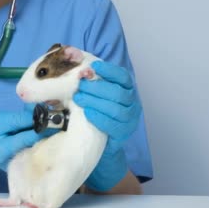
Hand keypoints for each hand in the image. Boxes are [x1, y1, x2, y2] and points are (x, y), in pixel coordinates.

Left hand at [73, 60, 141, 190]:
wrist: (104, 141)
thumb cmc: (99, 111)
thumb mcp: (97, 94)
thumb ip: (91, 82)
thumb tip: (76, 68)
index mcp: (127, 89)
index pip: (123, 76)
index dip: (109, 70)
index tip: (94, 66)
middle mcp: (132, 102)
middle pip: (117, 92)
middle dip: (97, 87)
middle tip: (80, 86)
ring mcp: (130, 119)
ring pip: (116, 108)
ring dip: (95, 102)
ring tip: (78, 99)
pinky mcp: (124, 133)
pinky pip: (113, 125)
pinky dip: (99, 118)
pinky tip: (87, 113)